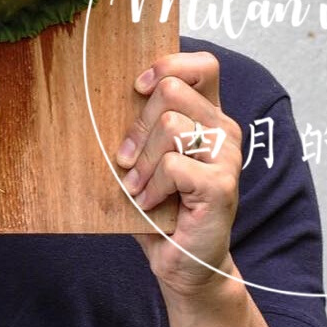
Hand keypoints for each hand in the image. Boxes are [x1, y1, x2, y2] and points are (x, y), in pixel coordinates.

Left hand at [116, 51, 243, 299]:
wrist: (185, 261)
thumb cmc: (162, 206)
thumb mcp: (147, 157)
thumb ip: (142, 126)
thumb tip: (100, 94)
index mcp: (208, 115)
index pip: (203, 65)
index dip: (168, 66)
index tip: (139, 89)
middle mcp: (224, 129)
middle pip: (173, 90)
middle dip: (138, 125)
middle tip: (126, 159)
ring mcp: (226, 156)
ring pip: (171, 125)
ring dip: (142, 160)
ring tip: (137, 186)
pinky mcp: (221, 185)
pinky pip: (172, 165)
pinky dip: (151, 186)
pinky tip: (150, 203)